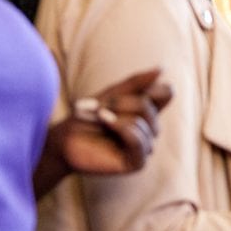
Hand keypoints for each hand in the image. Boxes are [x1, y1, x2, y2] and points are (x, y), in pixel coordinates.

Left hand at [35, 68, 172, 197]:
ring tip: (99, 118)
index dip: (150, 88)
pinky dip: (123, 128)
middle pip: (149, 106)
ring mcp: (145, 146)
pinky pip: (139, 141)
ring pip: (144, 122)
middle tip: (99, 108)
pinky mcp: (136, 162)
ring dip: (117, 116)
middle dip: (121, 102)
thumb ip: (137, 83)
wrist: (63, 140)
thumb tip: (162, 68)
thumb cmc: (86, 117)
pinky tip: (107, 124)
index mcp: (147, 112)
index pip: (166, 93)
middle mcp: (150, 129)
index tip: (123, 91)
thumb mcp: (112, 94)